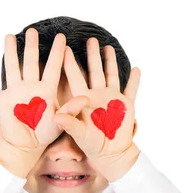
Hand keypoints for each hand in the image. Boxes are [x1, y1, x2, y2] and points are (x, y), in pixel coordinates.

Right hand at [0, 27, 89, 152]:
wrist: (27, 146)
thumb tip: (85, 99)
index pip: (53, 67)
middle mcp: (30, 87)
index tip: (61, 37)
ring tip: (9, 36)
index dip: (57, 53)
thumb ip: (71, 109)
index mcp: (46, 90)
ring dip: (10, 53)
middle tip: (32, 30)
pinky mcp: (2, 101)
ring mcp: (15, 92)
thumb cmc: (46, 133)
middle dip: (32, 46)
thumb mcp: (61, 121)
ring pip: (13, 68)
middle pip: (31, 62)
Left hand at [52, 37, 140, 179]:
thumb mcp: (79, 133)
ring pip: (111, 74)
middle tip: (90, 39)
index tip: (64, 48)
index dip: (70, 63)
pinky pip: (131, 89)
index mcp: (83, 99)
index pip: (75, 77)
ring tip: (108, 47)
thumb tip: (56, 115)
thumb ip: (69, 123)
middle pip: (94, 70)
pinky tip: (136, 68)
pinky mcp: (126, 104)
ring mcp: (112, 98)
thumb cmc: (91, 145)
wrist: (110, 153)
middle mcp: (97, 95)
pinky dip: (134, 79)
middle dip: (92, 55)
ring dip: (110, 61)